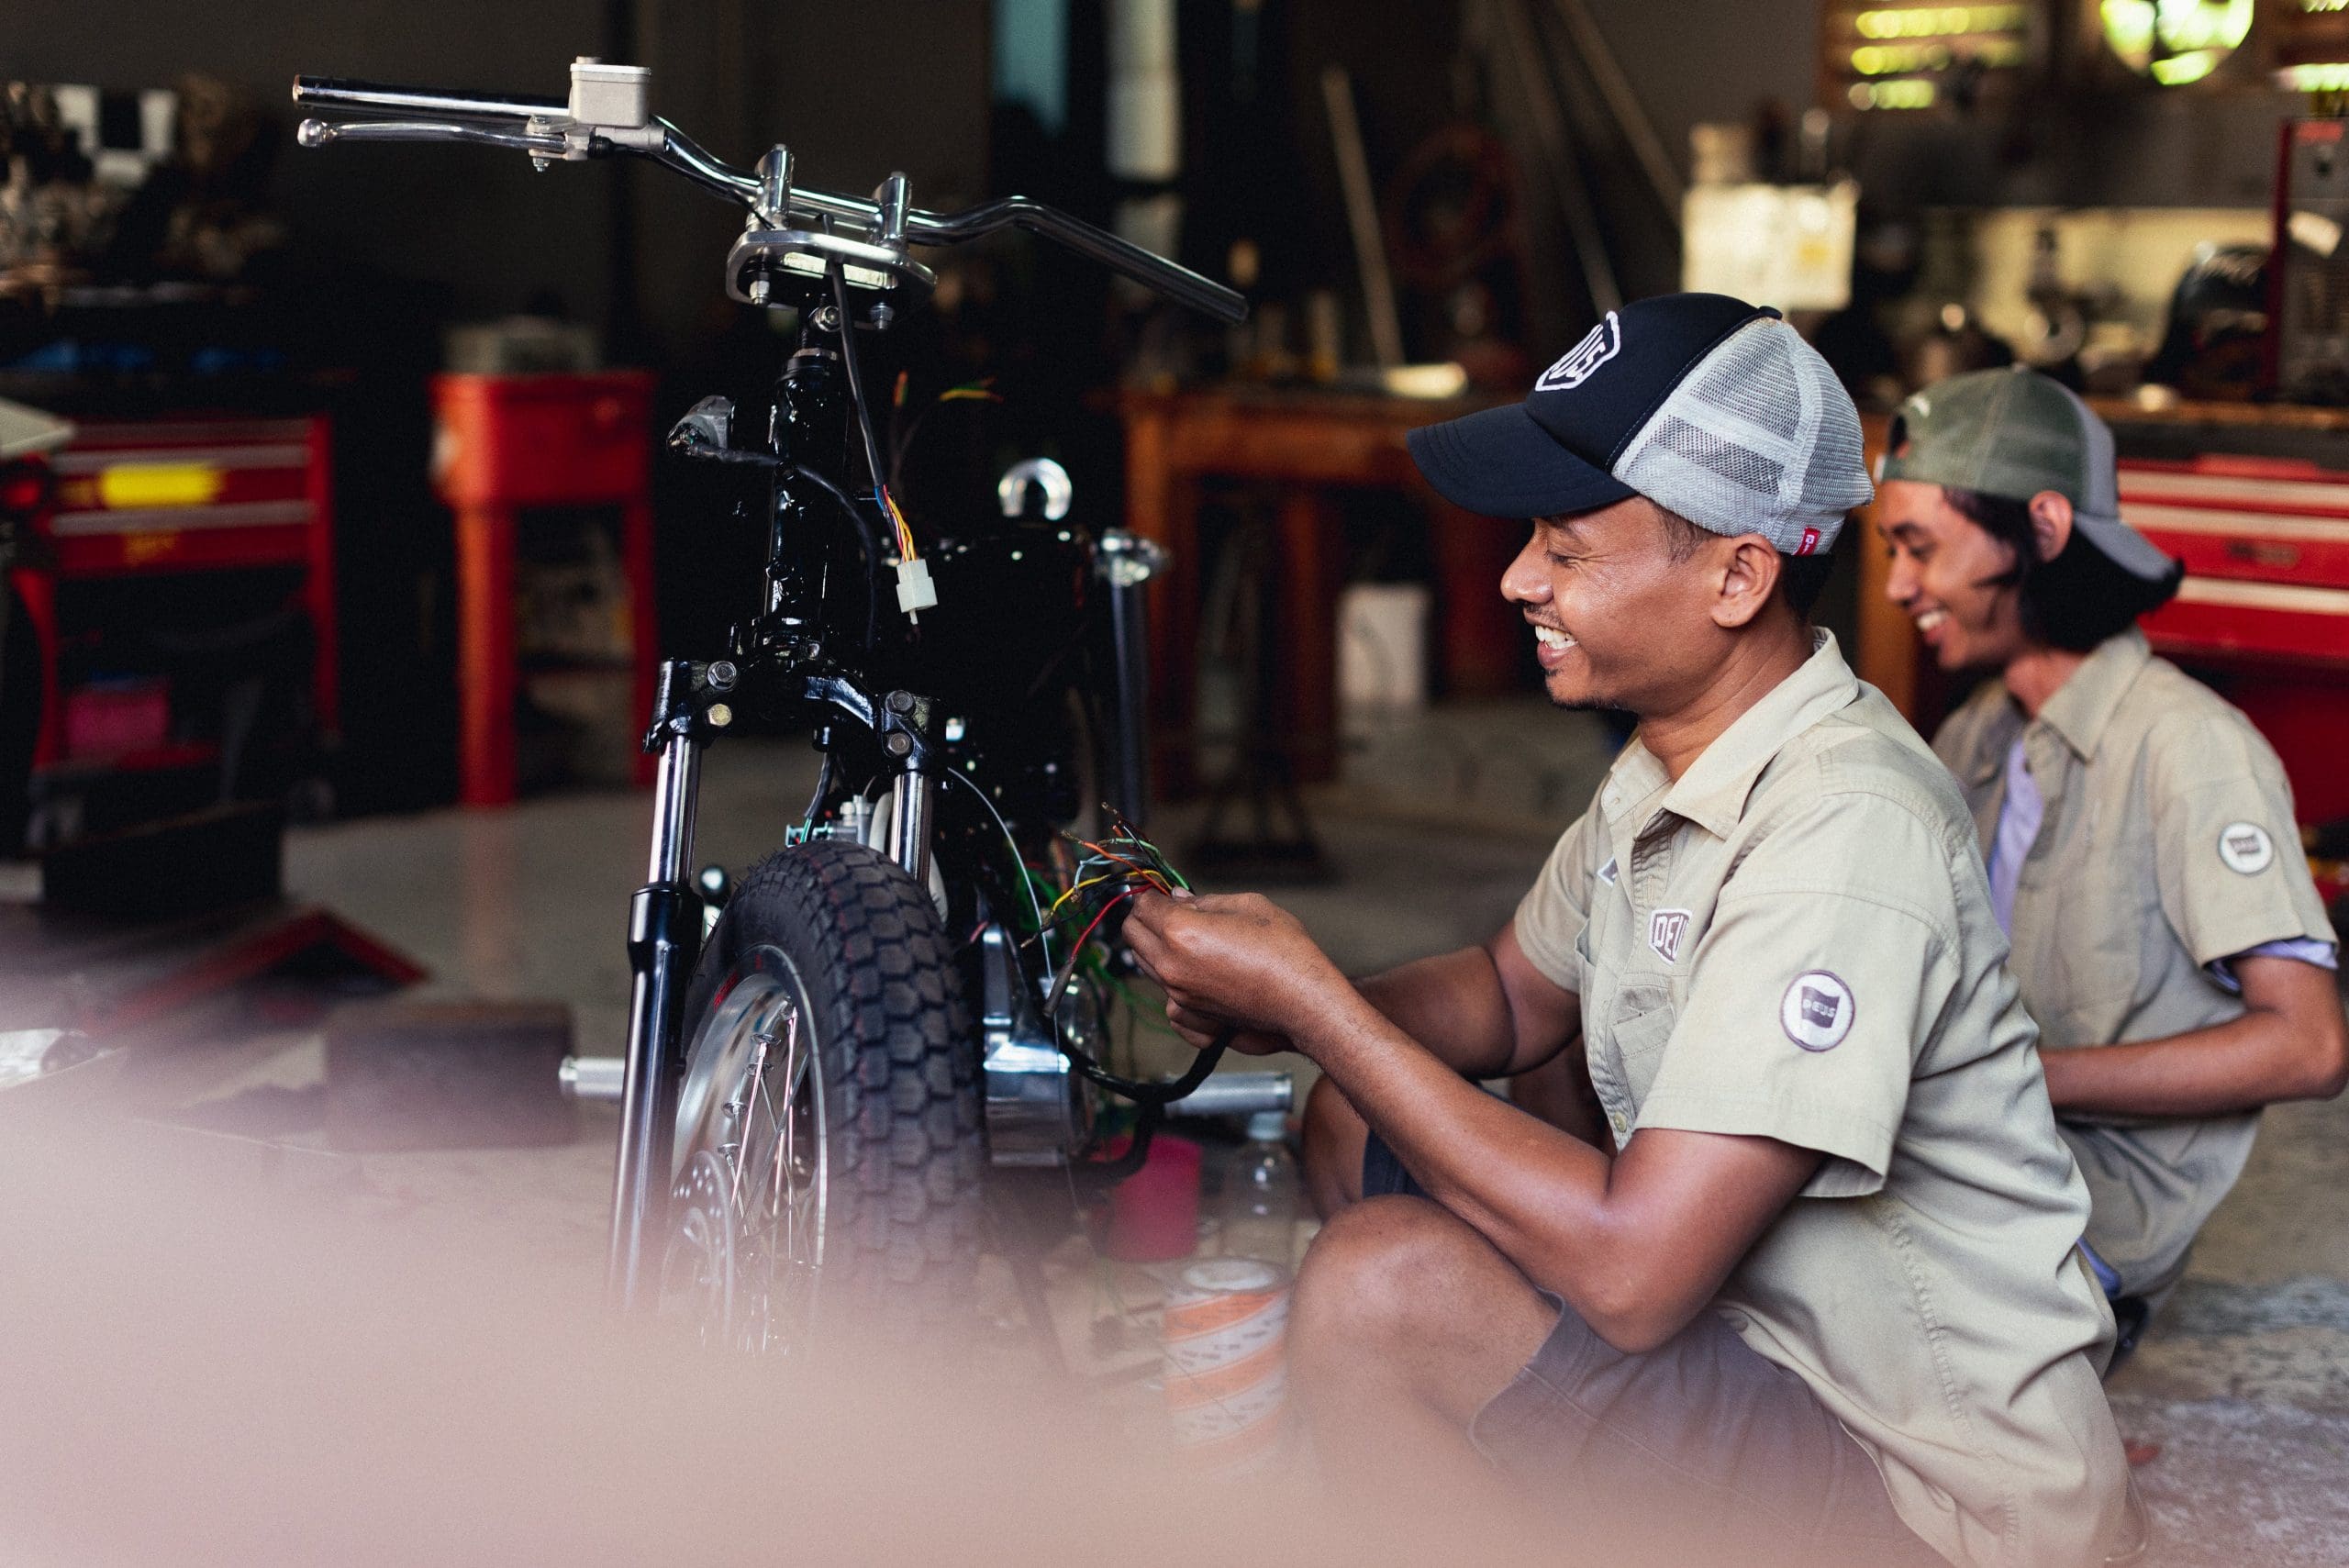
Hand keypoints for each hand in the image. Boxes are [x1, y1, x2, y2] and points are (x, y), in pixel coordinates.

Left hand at [1122, 889, 1351, 1056]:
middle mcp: (1171, 965)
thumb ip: (1206, 902)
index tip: (1161, 891)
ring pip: (1144, 963)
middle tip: (1168, 911)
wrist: (1302, 1000)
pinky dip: (1169, 980)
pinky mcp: (1190, 1013)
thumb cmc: (1284, 952)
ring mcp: (1177, 993)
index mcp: (1180, 932)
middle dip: (1145, 918)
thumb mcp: (1247, 906)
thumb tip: (1181, 899)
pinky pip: (1162, 994)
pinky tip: (1192, 971)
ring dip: (1155, 947)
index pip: (1142, 906)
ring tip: (1185, 938)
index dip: (1152, 893)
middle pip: (1133, 934)